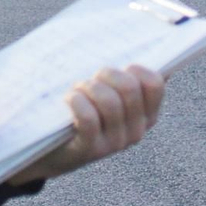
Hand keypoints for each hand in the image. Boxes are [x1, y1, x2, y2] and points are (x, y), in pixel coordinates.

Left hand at [7, 66, 165, 184]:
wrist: (49, 149)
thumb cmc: (80, 109)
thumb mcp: (108, 95)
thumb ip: (128, 78)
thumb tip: (156, 55)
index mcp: (146, 115)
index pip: (155, 84)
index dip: (137, 69)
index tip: (119, 67)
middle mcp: (135, 131)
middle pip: (129, 88)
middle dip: (105, 74)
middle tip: (91, 78)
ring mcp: (114, 143)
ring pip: (109, 102)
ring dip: (87, 88)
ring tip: (76, 90)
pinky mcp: (90, 151)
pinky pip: (88, 118)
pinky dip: (76, 102)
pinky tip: (68, 99)